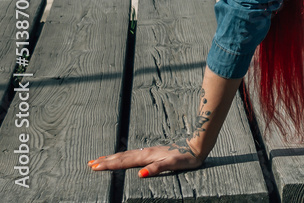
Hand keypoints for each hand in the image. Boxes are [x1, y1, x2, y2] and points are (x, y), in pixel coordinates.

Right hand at [88, 140, 205, 177]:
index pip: (124, 162)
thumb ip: (157, 169)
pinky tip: (122, 158)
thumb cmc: (186, 157)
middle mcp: (145, 152)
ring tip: (100, 159)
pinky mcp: (153, 152)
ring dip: (112, 158)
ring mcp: (149, 151)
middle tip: (89, 163)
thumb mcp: (173, 164)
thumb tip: (141, 175)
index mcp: (147, 156)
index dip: (109, 165)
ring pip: (126, 155)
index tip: (94, 167)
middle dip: (105, 161)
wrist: (197, 145)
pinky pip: (133, 155)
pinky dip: (123, 157)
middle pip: (121, 157)